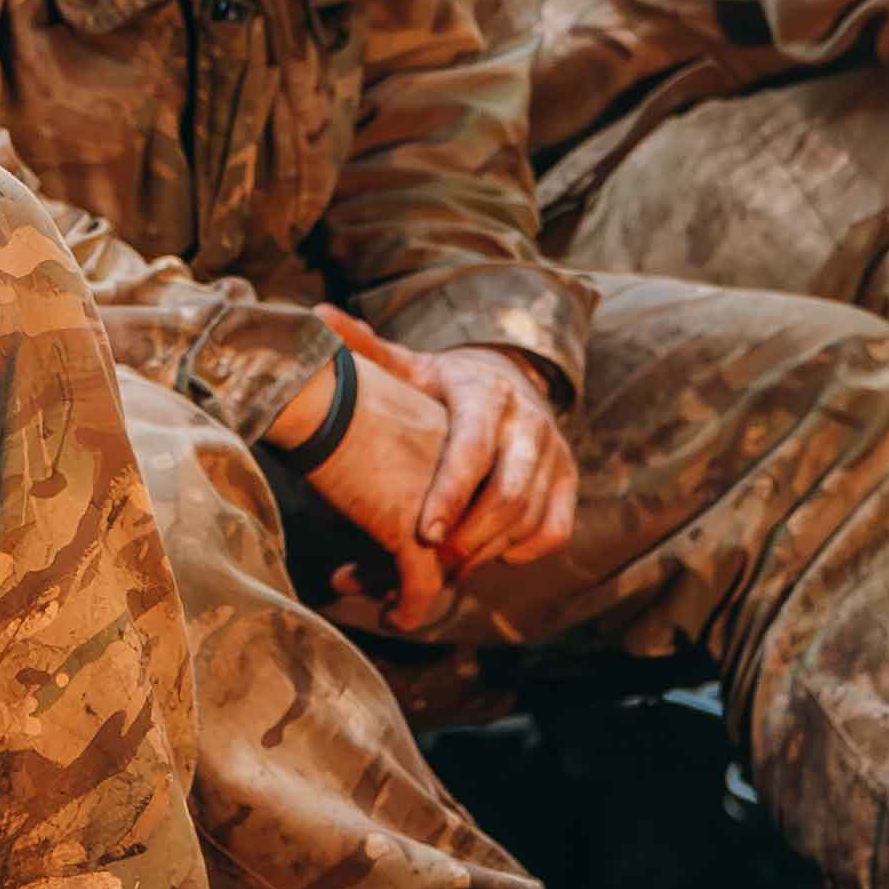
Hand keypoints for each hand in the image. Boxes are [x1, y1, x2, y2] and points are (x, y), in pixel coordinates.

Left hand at [367, 333, 578, 575]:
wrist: (506, 379)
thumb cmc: (442, 387)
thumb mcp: (409, 368)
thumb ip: (366, 353)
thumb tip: (319, 318)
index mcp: (484, 391)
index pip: (474, 447)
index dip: (451, 493)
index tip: (423, 534)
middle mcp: (528, 419)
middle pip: (510, 492)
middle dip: (470, 538)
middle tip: (431, 567)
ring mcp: (555, 449)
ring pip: (531, 515)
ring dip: (490, 550)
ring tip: (449, 570)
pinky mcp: (569, 477)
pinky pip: (556, 527)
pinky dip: (526, 549)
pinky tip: (492, 555)